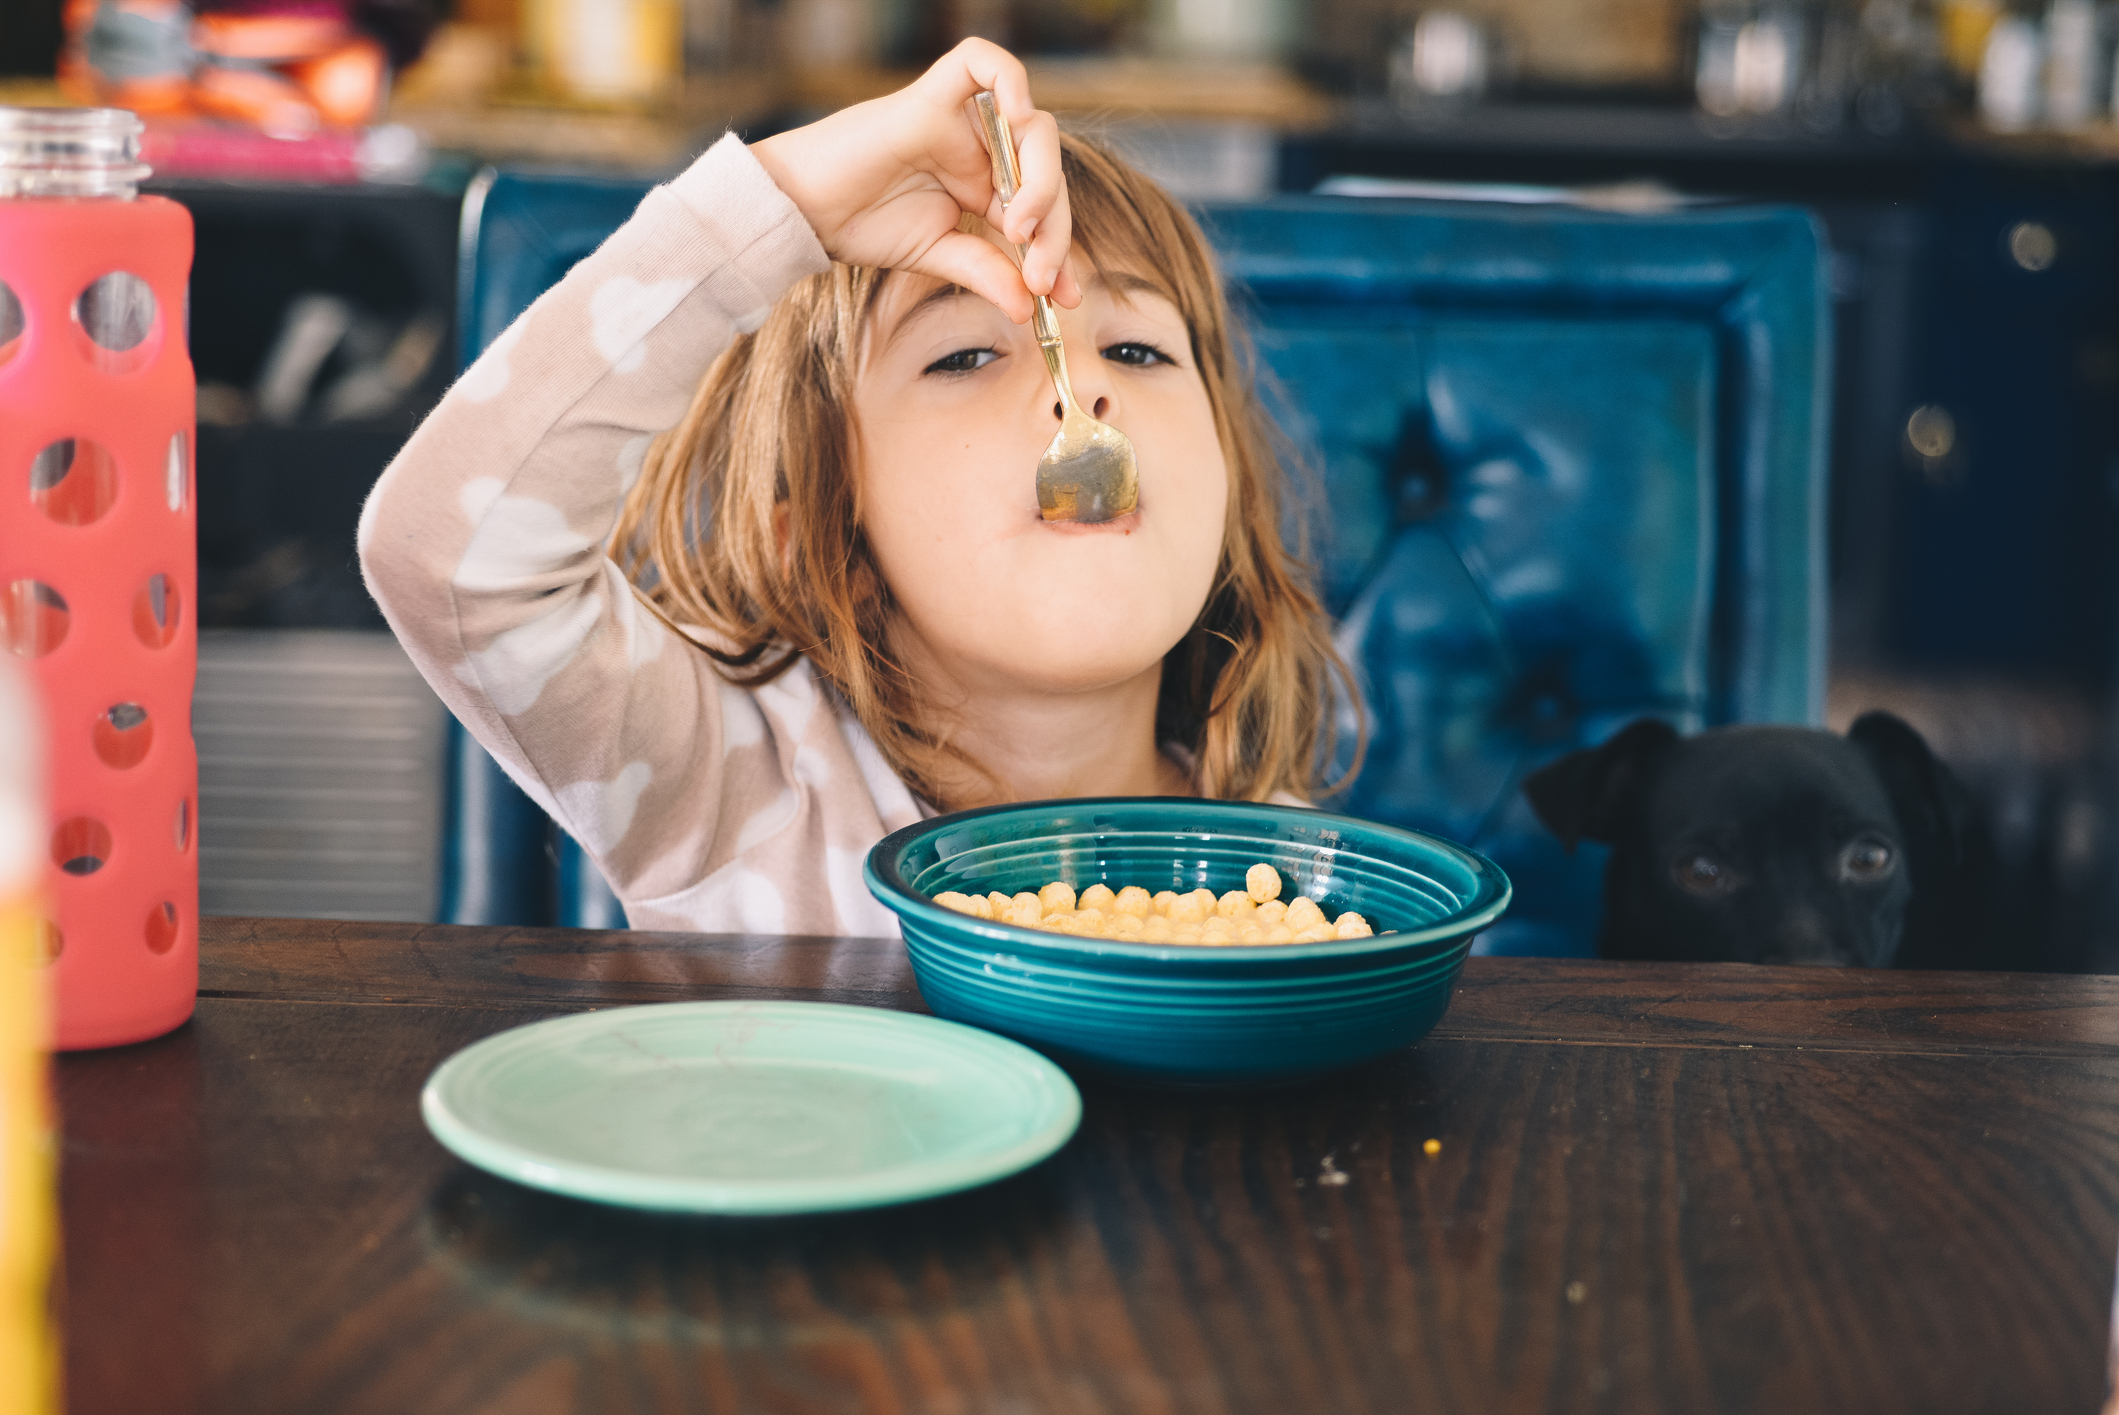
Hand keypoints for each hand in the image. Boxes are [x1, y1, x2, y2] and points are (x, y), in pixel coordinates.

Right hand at [750, 39, 1078, 322]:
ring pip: (1032, 127)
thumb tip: (1032, 309)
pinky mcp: (933, 94)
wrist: (805, 212)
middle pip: (1048, 170)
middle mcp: (981, 148)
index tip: (1064, 297)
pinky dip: (1010, 80)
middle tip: (1039, 274)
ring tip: (1016, 227)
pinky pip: (984, 62)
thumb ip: (987, 273)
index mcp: (985, 185)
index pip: (1044, 208)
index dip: (1060, 249)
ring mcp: (961, 119)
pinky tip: (1016, 120)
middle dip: (1054, 227)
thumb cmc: (862, 226)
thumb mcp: (938, 256)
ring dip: (1042, 181)